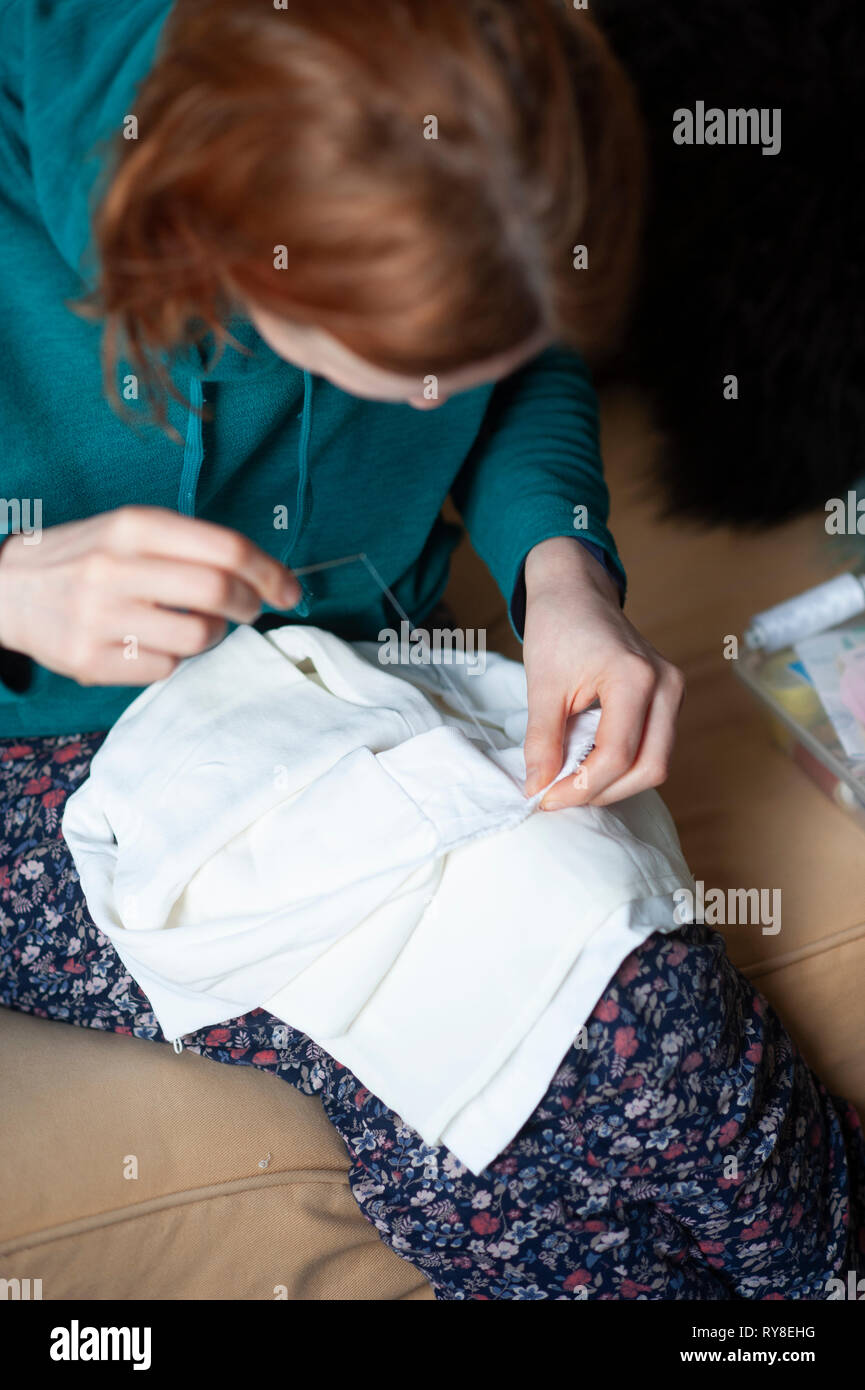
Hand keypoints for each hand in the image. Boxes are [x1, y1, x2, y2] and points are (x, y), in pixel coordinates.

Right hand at [0, 506, 299, 686]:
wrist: (7, 589)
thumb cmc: (86, 558)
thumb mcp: (130, 531)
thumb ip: (191, 546)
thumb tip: (265, 576)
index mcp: (134, 526)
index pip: (225, 547)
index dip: (270, 571)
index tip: (290, 589)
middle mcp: (116, 567)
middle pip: (220, 592)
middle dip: (252, 605)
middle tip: (252, 610)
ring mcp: (100, 616)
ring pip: (199, 637)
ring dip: (213, 635)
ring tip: (195, 625)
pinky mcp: (90, 660)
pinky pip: (165, 668)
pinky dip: (173, 659)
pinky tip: (153, 642)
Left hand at [522, 537, 684, 808]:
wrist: (575, 590)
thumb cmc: (559, 627)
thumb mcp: (542, 686)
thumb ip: (542, 741)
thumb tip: (538, 788)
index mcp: (635, 676)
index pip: (617, 755)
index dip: (581, 786)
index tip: (546, 797)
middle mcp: (666, 685)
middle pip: (650, 768)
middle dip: (603, 791)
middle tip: (560, 795)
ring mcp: (674, 691)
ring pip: (657, 762)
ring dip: (616, 782)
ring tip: (572, 780)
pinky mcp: (670, 697)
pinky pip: (656, 746)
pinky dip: (624, 764)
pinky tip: (589, 762)